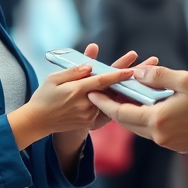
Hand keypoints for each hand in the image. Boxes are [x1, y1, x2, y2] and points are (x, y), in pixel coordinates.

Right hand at [8, 61, 133, 150]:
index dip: (117, 75)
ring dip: (128, 89)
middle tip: (149, 65)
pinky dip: (119, 101)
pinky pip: (108, 110)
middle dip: (131, 79)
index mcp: (76, 92)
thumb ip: (73, 71)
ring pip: (112, 100)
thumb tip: (91, 64)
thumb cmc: (44, 96)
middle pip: (113, 90)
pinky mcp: (91, 122)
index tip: (131, 70)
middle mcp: (86, 105)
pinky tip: (131, 92)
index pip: (101, 81)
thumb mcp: (53, 79)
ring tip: (144, 78)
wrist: (37, 121)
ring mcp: (90, 115)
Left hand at [88, 65, 187, 152]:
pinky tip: (149, 105)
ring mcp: (165, 143)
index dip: (104, 102)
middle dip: (114, 106)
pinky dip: (144, 118)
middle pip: (126, 121)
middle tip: (105, 90)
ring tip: (125, 95)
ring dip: (129, 112)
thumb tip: (137, 72)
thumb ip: (158, 76)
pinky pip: (151, 131)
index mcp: (156, 120)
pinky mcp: (174, 145)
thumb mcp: (185, 81)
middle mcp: (157, 135)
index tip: (91, 91)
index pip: (120, 112)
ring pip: (138, 127)